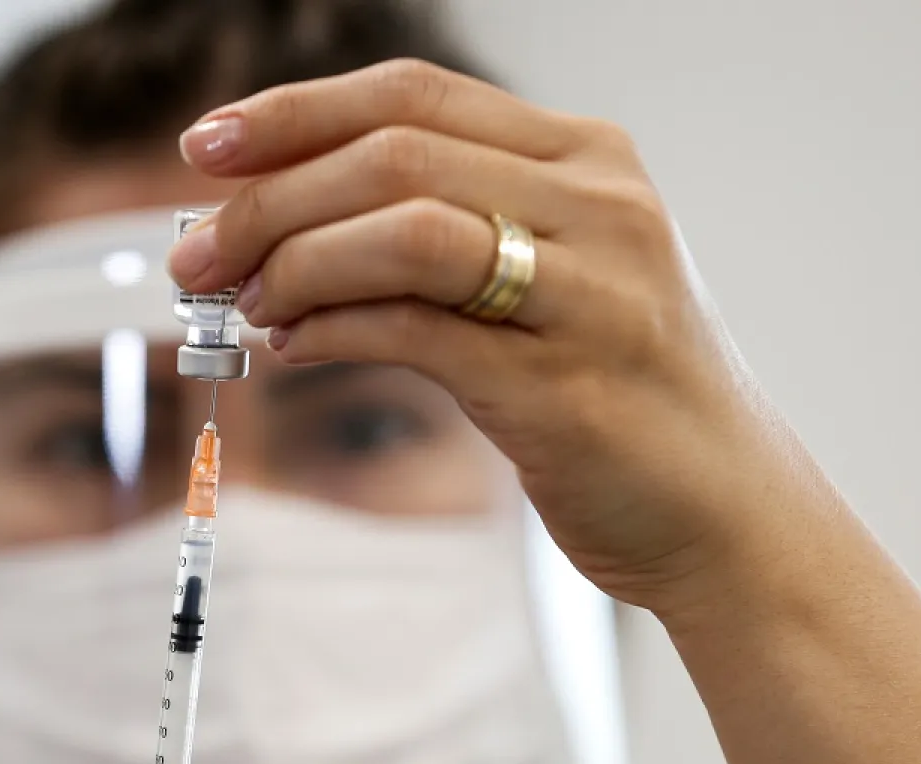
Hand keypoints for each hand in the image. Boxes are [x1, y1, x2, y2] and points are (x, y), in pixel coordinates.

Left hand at [169, 59, 804, 618]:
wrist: (726, 511)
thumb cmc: (620, 393)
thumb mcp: (551, 278)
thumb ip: (443, 233)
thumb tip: (283, 230)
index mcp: (587, 160)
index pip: (412, 96)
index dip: (294, 113)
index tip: (207, 145)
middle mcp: (599, 206)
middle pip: (392, 156)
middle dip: (268, 199)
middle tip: (194, 253)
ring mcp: (590, 292)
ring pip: (403, 228)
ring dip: (293, 260)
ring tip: (239, 301)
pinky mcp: (564, 386)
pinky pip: (416, 332)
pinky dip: (331, 330)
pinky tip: (290, 346)